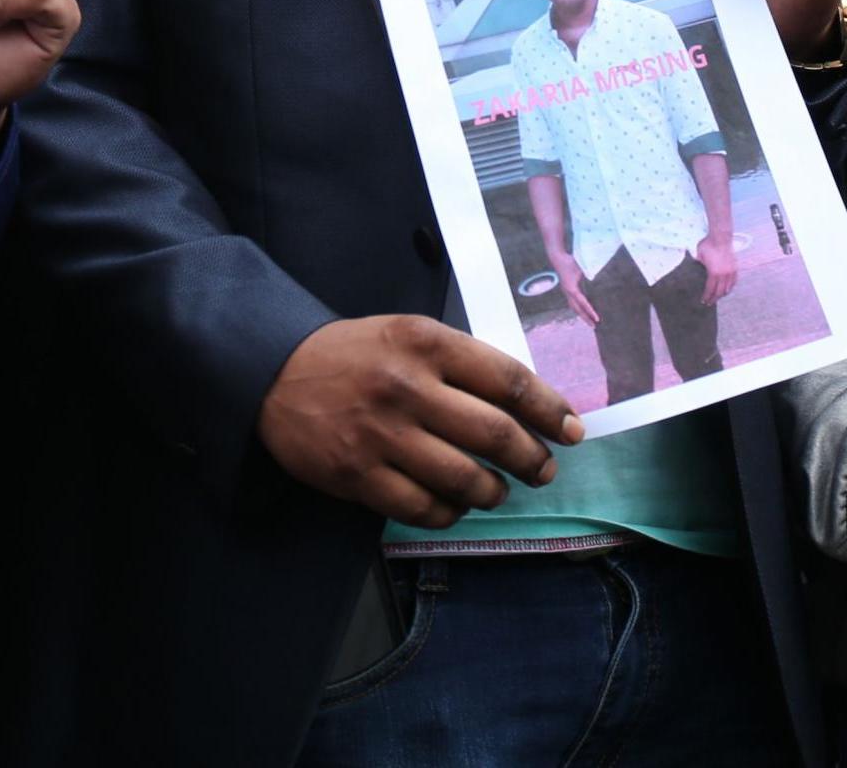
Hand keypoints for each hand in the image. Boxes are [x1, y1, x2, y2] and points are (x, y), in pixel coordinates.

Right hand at [257, 315, 584, 528]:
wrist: (274, 373)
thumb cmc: (354, 353)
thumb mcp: (408, 334)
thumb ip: (460, 362)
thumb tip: (526, 404)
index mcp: (426, 342)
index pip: (507, 379)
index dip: (549, 409)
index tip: (572, 429)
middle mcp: (407, 387)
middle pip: (494, 434)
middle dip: (532, 458)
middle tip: (543, 469)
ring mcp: (382, 435)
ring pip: (465, 479)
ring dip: (495, 492)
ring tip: (499, 490)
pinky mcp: (358, 476)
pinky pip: (425, 508)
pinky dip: (451, 513)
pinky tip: (455, 505)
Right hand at [549, 252, 599, 325]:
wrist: (558, 258)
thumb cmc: (570, 262)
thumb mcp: (581, 268)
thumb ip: (588, 274)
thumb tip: (598, 280)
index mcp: (572, 289)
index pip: (583, 303)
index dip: (590, 311)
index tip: (597, 319)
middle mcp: (568, 292)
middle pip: (577, 309)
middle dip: (585, 318)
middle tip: (593, 326)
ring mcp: (566, 292)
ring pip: (574, 307)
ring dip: (581, 314)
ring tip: (589, 321)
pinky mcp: (567, 290)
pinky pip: (573, 302)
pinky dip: (578, 308)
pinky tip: (583, 310)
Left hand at [696, 232, 739, 304]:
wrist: (721, 237)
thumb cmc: (708, 245)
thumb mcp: (699, 256)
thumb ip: (698, 265)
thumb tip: (696, 269)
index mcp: (714, 273)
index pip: (710, 289)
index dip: (707, 296)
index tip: (704, 301)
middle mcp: (724, 274)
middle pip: (719, 292)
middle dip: (714, 299)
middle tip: (710, 303)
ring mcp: (731, 271)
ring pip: (728, 288)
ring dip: (722, 294)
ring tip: (718, 297)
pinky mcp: (735, 268)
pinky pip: (734, 281)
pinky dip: (730, 287)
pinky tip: (727, 289)